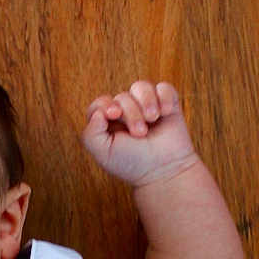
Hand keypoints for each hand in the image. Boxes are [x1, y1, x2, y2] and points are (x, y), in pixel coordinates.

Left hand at [81, 81, 199, 187]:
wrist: (164, 171)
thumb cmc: (132, 164)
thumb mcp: (103, 153)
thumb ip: (90, 133)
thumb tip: (98, 112)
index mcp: (108, 123)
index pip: (100, 103)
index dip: (105, 105)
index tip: (113, 114)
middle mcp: (126, 113)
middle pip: (122, 97)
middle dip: (131, 113)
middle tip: (140, 134)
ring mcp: (146, 107)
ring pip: (141, 87)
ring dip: (146, 102)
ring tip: (153, 119)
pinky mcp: (167, 105)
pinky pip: (164, 87)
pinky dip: (164, 97)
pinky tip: (166, 112)